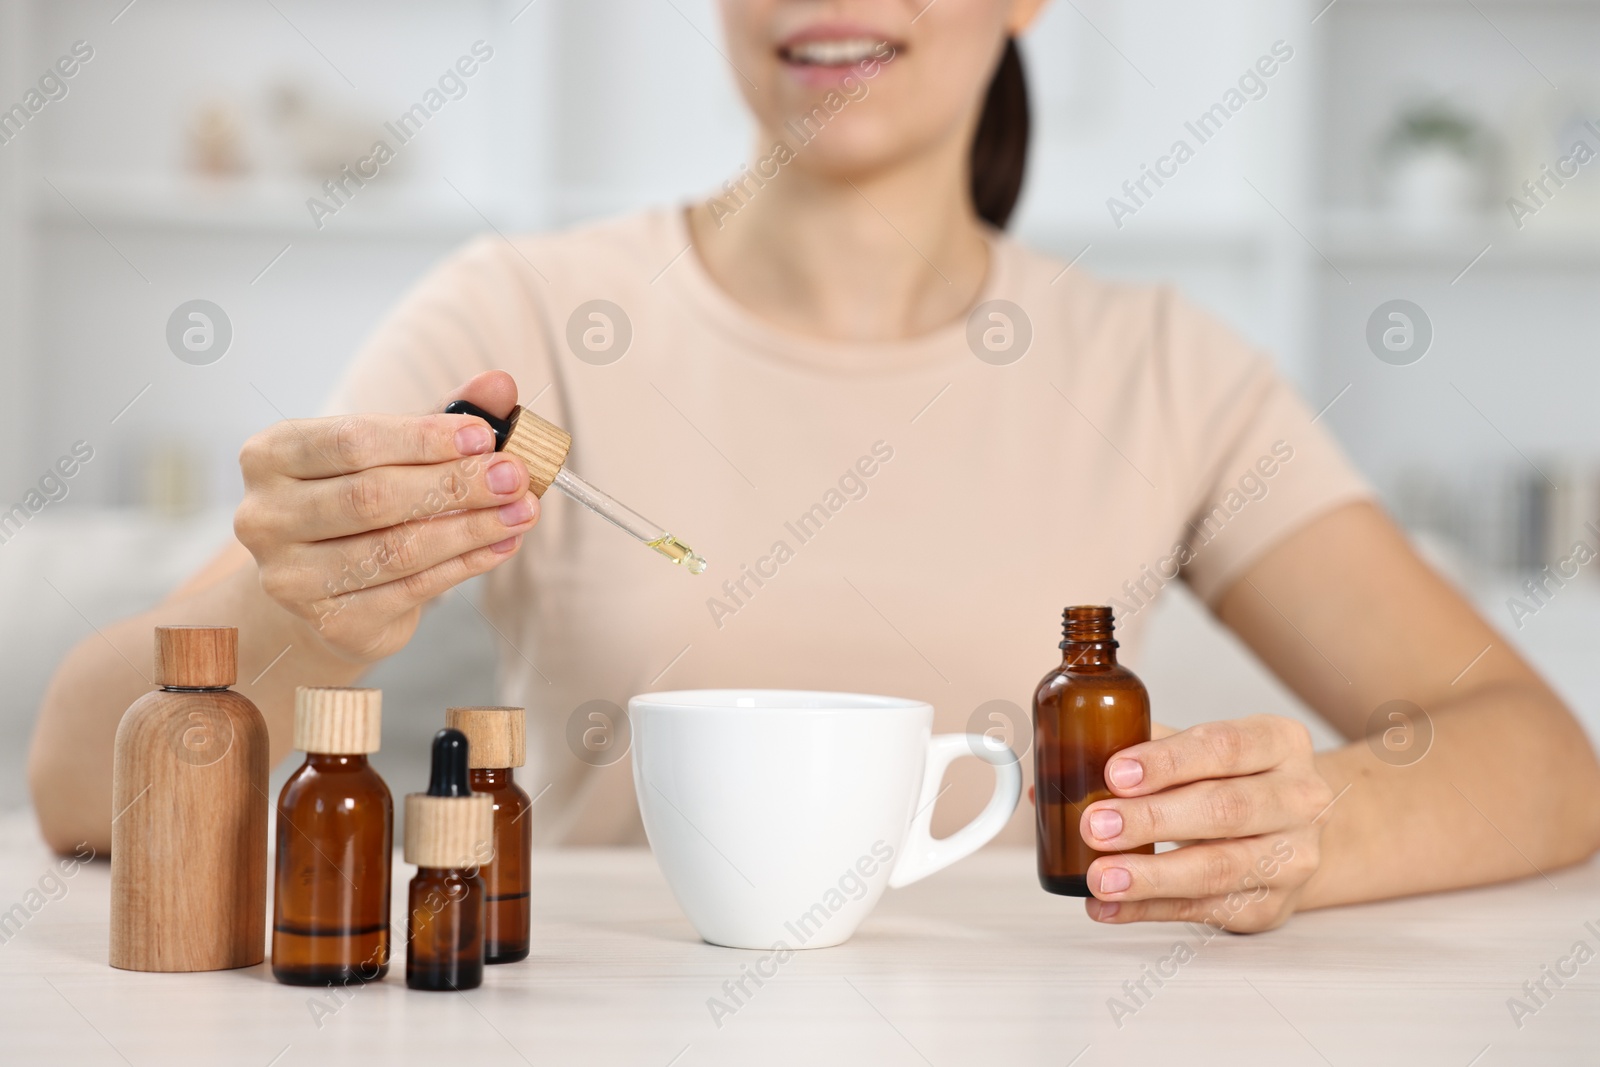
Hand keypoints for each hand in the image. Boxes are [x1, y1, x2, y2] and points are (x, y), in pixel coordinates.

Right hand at [234, 371, 537, 661]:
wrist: (327, 585)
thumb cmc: (362, 497)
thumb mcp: (396, 448)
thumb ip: (444, 414)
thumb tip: (499, 383)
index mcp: (272, 455)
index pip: (352, 441)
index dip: (423, 439)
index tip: (485, 436)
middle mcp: (267, 516)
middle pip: (373, 496)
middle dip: (455, 484)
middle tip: (514, 476)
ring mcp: (290, 576)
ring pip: (395, 549)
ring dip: (470, 529)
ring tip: (521, 512)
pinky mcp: (328, 621)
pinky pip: (410, 589)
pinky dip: (465, 565)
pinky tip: (502, 545)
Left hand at [1079, 715, 1333, 931]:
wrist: (1291, 830)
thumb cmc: (1234, 779)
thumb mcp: (1203, 750)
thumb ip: (1140, 750)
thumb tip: (1056, 767)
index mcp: (1279, 742)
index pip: (1224, 747)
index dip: (1168, 761)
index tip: (1116, 773)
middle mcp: (1299, 799)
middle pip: (1224, 809)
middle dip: (1153, 820)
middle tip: (1095, 826)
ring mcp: (1292, 857)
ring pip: (1219, 868)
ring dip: (1152, 876)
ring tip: (1100, 876)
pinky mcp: (1271, 905)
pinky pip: (1205, 910)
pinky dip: (1150, 909)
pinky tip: (1109, 906)